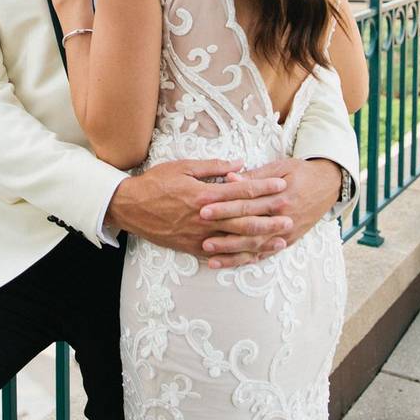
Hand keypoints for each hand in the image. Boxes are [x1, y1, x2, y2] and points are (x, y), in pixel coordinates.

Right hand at [106, 160, 292, 260]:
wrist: (129, 207)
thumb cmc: (155, 183)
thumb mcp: (183, 166)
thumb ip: (214, 167)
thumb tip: (240, 164)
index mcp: (204, 194)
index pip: (241, 191)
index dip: (263, 188)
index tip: (281, 186)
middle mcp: (204, 217)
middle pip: (244, 218)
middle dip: (269, 218)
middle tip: (290, 216)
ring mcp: (198, 235)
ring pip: (235, 240)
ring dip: (260, 240)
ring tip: (280, 239)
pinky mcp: (191, 248)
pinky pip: (220, 254)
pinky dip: (238, 256)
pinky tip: (254, 255)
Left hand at [200, 158, 341, 267]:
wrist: (328, 185)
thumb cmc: (300, 172)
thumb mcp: (280, 167)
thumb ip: (255, 177)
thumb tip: (230, 178)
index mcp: (280, 197)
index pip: (247, 203)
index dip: (224, 206)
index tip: (203, 207)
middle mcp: (283, 218)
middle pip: (248, 226)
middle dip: (222, 228)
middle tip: (199, 228)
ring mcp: (285, 233)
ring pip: (253, 246)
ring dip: (229, 250)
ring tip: (207, 251)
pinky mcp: (285, 242)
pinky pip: (262, 255)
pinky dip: (242, 260)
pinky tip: (224, 263)